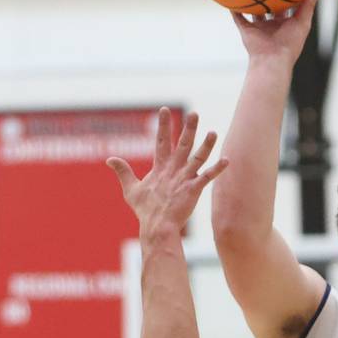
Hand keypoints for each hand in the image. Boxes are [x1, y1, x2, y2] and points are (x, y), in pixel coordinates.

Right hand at [107, 108, 228, 235]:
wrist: (157, 228)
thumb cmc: (145, 211)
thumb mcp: (131, 189)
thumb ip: (123, 172)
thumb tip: (110, 159)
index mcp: (160, 168)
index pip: (161, 141)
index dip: (163, 126)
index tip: (165, 110)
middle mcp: (173, 170)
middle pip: (183, 145)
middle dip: (189, 129)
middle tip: (194, 114)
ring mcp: (184, 179)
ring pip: (197, 158)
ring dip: (206, 145)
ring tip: (213, 133)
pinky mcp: (193, 190)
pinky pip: (207, 177)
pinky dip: (217, 169)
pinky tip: (227, 160)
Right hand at [230, 0, 317, 66]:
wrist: (272, 59)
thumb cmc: (290, 43)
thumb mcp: (303, 22)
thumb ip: (308, 6)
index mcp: (286, 25)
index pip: (288, 8)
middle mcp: (271, 26)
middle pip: (270, 9)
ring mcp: (258, 29)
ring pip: (254, 12)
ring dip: (252, 2)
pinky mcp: (246, 30)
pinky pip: (238, 18)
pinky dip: (234, 9)